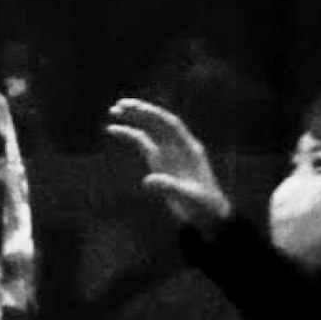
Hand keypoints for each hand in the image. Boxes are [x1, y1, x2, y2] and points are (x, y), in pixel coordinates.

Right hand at [104, 99, 231, 230]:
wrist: (207, 214)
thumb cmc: (203, 205)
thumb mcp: (190, 198)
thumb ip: (171, 188)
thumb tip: (147, 181)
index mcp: (190, 148)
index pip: (171, 125)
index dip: (154, 115)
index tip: (137, 108)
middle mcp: (178, 146)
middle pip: (159, 123)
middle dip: (141, 112)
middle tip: (120, 105)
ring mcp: (168, 152)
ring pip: (149, 130)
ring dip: (133, 119)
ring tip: (114, 111)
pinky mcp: (159, 162)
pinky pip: (142, 143)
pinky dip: (129, 135)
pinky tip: (113, 130)